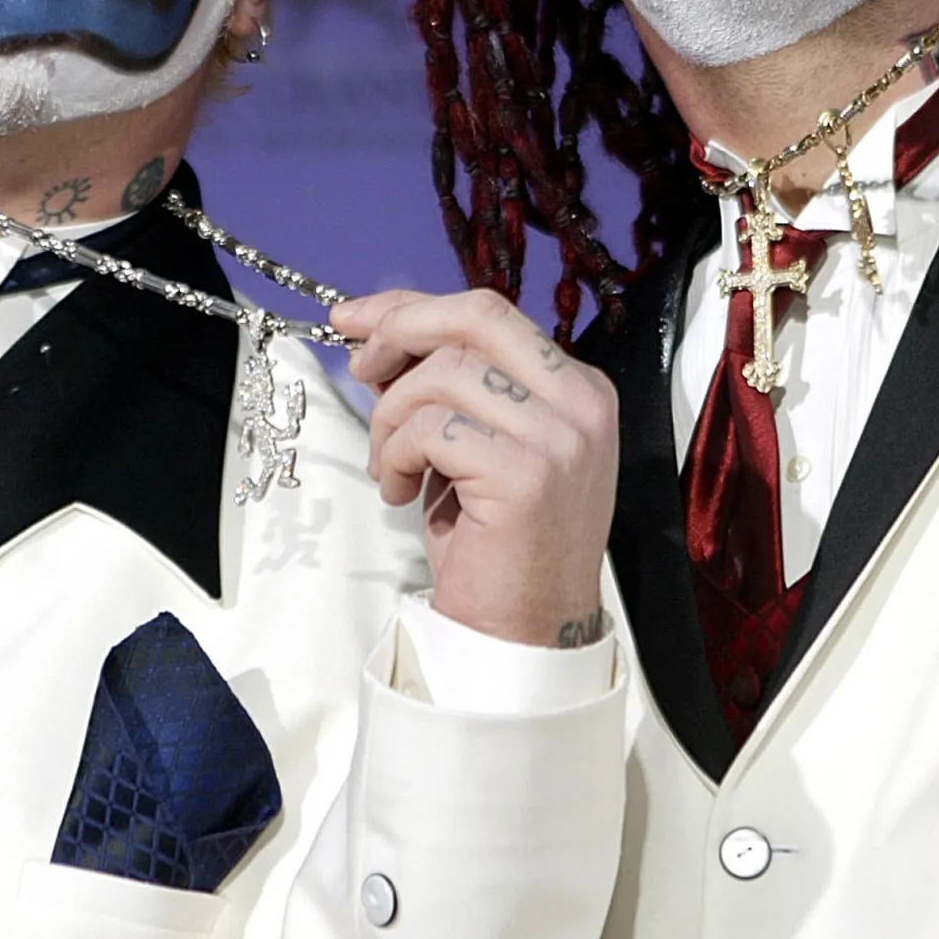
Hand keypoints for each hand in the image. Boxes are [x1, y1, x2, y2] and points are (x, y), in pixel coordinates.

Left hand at [333, 290, 617, 648]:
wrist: (524, 631)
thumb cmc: (496, 542)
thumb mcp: (472, 444)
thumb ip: (445, 386)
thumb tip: (378, 337)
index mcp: (576, 388)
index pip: (489, 312)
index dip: (413, 306)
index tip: (358, 318)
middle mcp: (580, 402)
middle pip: (474, 317)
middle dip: (400, 330)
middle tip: (359, 367)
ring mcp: (560, 436)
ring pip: (443, 375)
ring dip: (391, 417)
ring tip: (387, 465)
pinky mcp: (527, 473)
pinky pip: (432, 429)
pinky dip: (397, 454)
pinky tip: (400, 491)